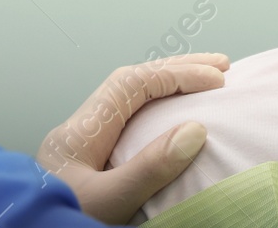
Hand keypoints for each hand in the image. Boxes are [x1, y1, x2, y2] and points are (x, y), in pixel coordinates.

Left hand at [37, 53, 228, 223]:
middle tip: (220, 66)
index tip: (216, 77)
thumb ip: (147, 169)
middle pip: (130, 85)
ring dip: (166, 90)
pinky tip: (173, 122)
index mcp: (79, 133)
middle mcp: (79, 132)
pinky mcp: (86, 167)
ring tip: (204, 84)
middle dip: (176, 71)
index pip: (132, 84)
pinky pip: (125, 125)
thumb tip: (193, 129)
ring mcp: (81, 149)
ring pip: (126, 103)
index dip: (176, 74)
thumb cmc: (57, 221)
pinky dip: (155, 114)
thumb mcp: (106, 202)